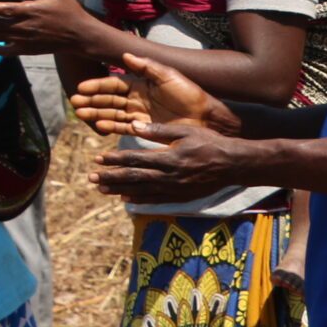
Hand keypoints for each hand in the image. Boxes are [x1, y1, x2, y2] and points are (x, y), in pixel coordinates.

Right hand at [71, 51, 236, 139]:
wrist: (206, 118)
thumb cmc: (190, 94)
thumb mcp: (169, 76)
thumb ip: (147, 66)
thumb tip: (125, 55)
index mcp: (140, 84)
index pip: (113, 85)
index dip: (97, 85)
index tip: (82, 87)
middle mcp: (136, 99)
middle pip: (108, 99)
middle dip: (91, 100)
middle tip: (75, 102)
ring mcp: (139, 115)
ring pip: (112, 113)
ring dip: (96, 113)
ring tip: (81, 114)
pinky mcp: (145, 129)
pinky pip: (124, 128)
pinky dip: (112, 127)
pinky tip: (100, 126)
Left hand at [93, 121, 253, 203]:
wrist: (234, 165)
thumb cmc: (210, 142)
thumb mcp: (185, 131)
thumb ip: (159, 131)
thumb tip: (133, 126)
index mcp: (169, 158)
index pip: (136, 159)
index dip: (115, 160)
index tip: (98, 159)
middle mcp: (170, 177)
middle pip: (135, 178)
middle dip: (112, 178)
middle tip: (92, 178)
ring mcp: (176, 189)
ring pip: (143, 191)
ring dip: (120, 190)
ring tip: (101, 189)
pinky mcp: (182, 196)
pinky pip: (157, 200)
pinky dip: (141, 199)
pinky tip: (127, 199)